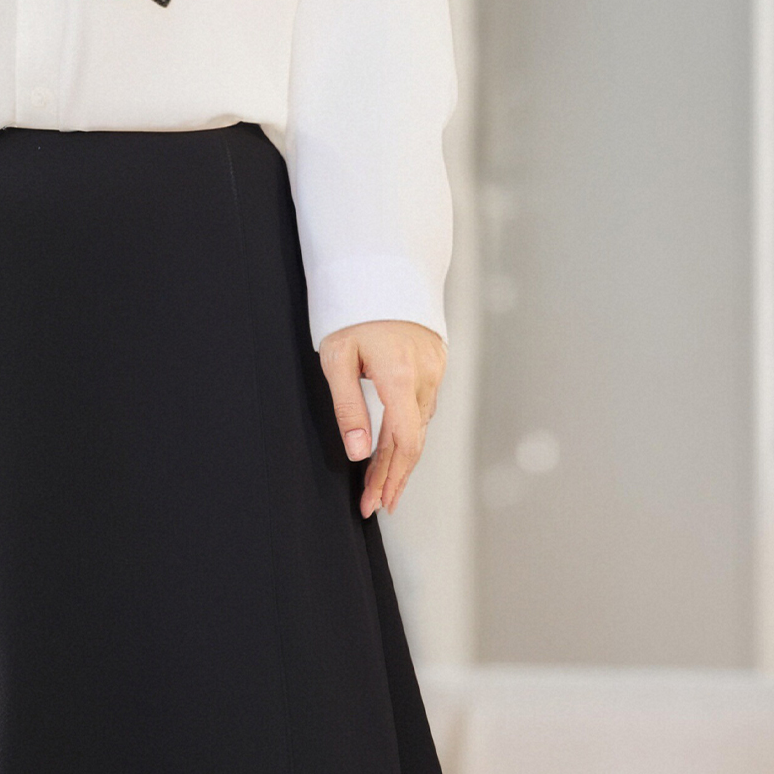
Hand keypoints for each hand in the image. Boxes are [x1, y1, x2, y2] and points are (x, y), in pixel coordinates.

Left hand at [319, 319, 445, 517]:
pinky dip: (411, 431)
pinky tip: (397, 446)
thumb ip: (348, 406)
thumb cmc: (353, 310)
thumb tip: (358, 452)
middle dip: (395, 477)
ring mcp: (434, 369)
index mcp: (398, 377)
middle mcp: (424, 376)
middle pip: (414, 441)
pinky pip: (425, 406)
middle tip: (378, 504)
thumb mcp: (337, 358)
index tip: (375, 502)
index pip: (403, 442)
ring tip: (383, 483)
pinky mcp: (436, 362)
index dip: (390, 477)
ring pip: (421, 426)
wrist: (382, 270)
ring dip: (403, 457)